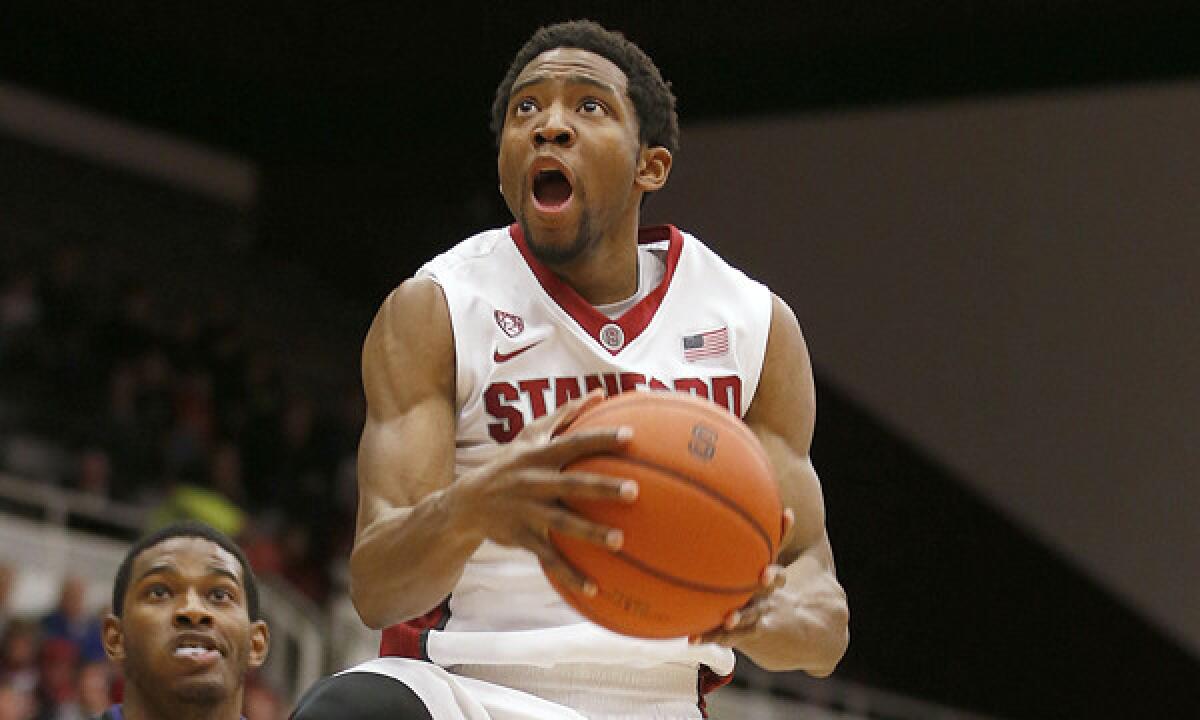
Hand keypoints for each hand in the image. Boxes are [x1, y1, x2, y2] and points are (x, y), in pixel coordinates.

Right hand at [449, 390, 636, 596]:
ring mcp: (527, 511)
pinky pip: (549, 557)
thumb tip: (599, 394)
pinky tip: (594, 587)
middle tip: (635, 491)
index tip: (630, 436)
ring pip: (562, 523)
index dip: (600, 438)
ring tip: (620, 541)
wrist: (467, 504)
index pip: (574, 442)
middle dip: (602, 486)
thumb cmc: (510, 465)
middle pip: (572, 484)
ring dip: (591, 532)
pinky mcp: (521, 537)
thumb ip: (564, 416)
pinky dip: (570, 574)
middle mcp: (534, 481)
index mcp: (539, 456)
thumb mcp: (530, 438)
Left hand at [689, 508, 793, 645]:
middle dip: (772, 577)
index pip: (779, 544)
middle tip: (766, 576)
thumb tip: (720, 503)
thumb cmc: (764, 584)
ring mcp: (761, 614)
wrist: (798, 628)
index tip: (788, 514)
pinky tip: (692, 640)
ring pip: (753, 616)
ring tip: (730, 619)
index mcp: (769, 570)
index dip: (785, 530)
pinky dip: (711, 637)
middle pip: (774, 583)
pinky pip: (729, 637)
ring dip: (741, 617)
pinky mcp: (749, 634)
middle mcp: (768, 591)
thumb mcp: (759, 561)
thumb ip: (739, 532)